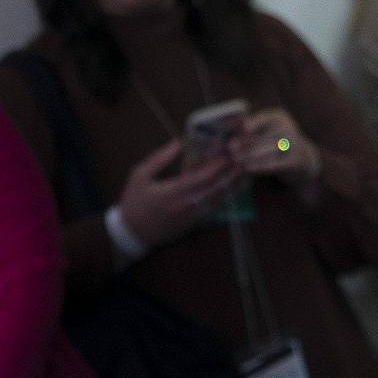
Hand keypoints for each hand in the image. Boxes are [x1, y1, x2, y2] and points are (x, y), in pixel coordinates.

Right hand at [114, 138, 242, 250]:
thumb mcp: (139, 175)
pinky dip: (225, 197)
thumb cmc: (134, 202)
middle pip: (214, 189)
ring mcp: (192, 216)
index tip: (228, 154)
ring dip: (232, 186)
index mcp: (172, 192)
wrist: (132, 234)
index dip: (216, 166)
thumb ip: (159, 159)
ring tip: (245, 173)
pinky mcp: (194, 223)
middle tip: (244, 161)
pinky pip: (213, 208)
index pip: (200, 178)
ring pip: (217, 200)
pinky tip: (233, 189)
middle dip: (231, 174)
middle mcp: (186, 205)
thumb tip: (178, 143)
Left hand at [230, 108, 320, 183]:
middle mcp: (288, 127)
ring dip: (251, 154)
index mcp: (278, 117)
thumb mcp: (266, 132)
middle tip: (230, 149)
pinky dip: (261, 166)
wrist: (304, 160)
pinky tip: (248, 168)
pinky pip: (277, 163)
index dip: (246, 126)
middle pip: (265, 135)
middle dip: (246, 142)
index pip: (260, 119)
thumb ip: (248, 131)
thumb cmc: (276, 144)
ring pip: (270, 148)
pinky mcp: (296, 161)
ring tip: (237, 160)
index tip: (232, 133)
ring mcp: (295, 144)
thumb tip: (224, 130)